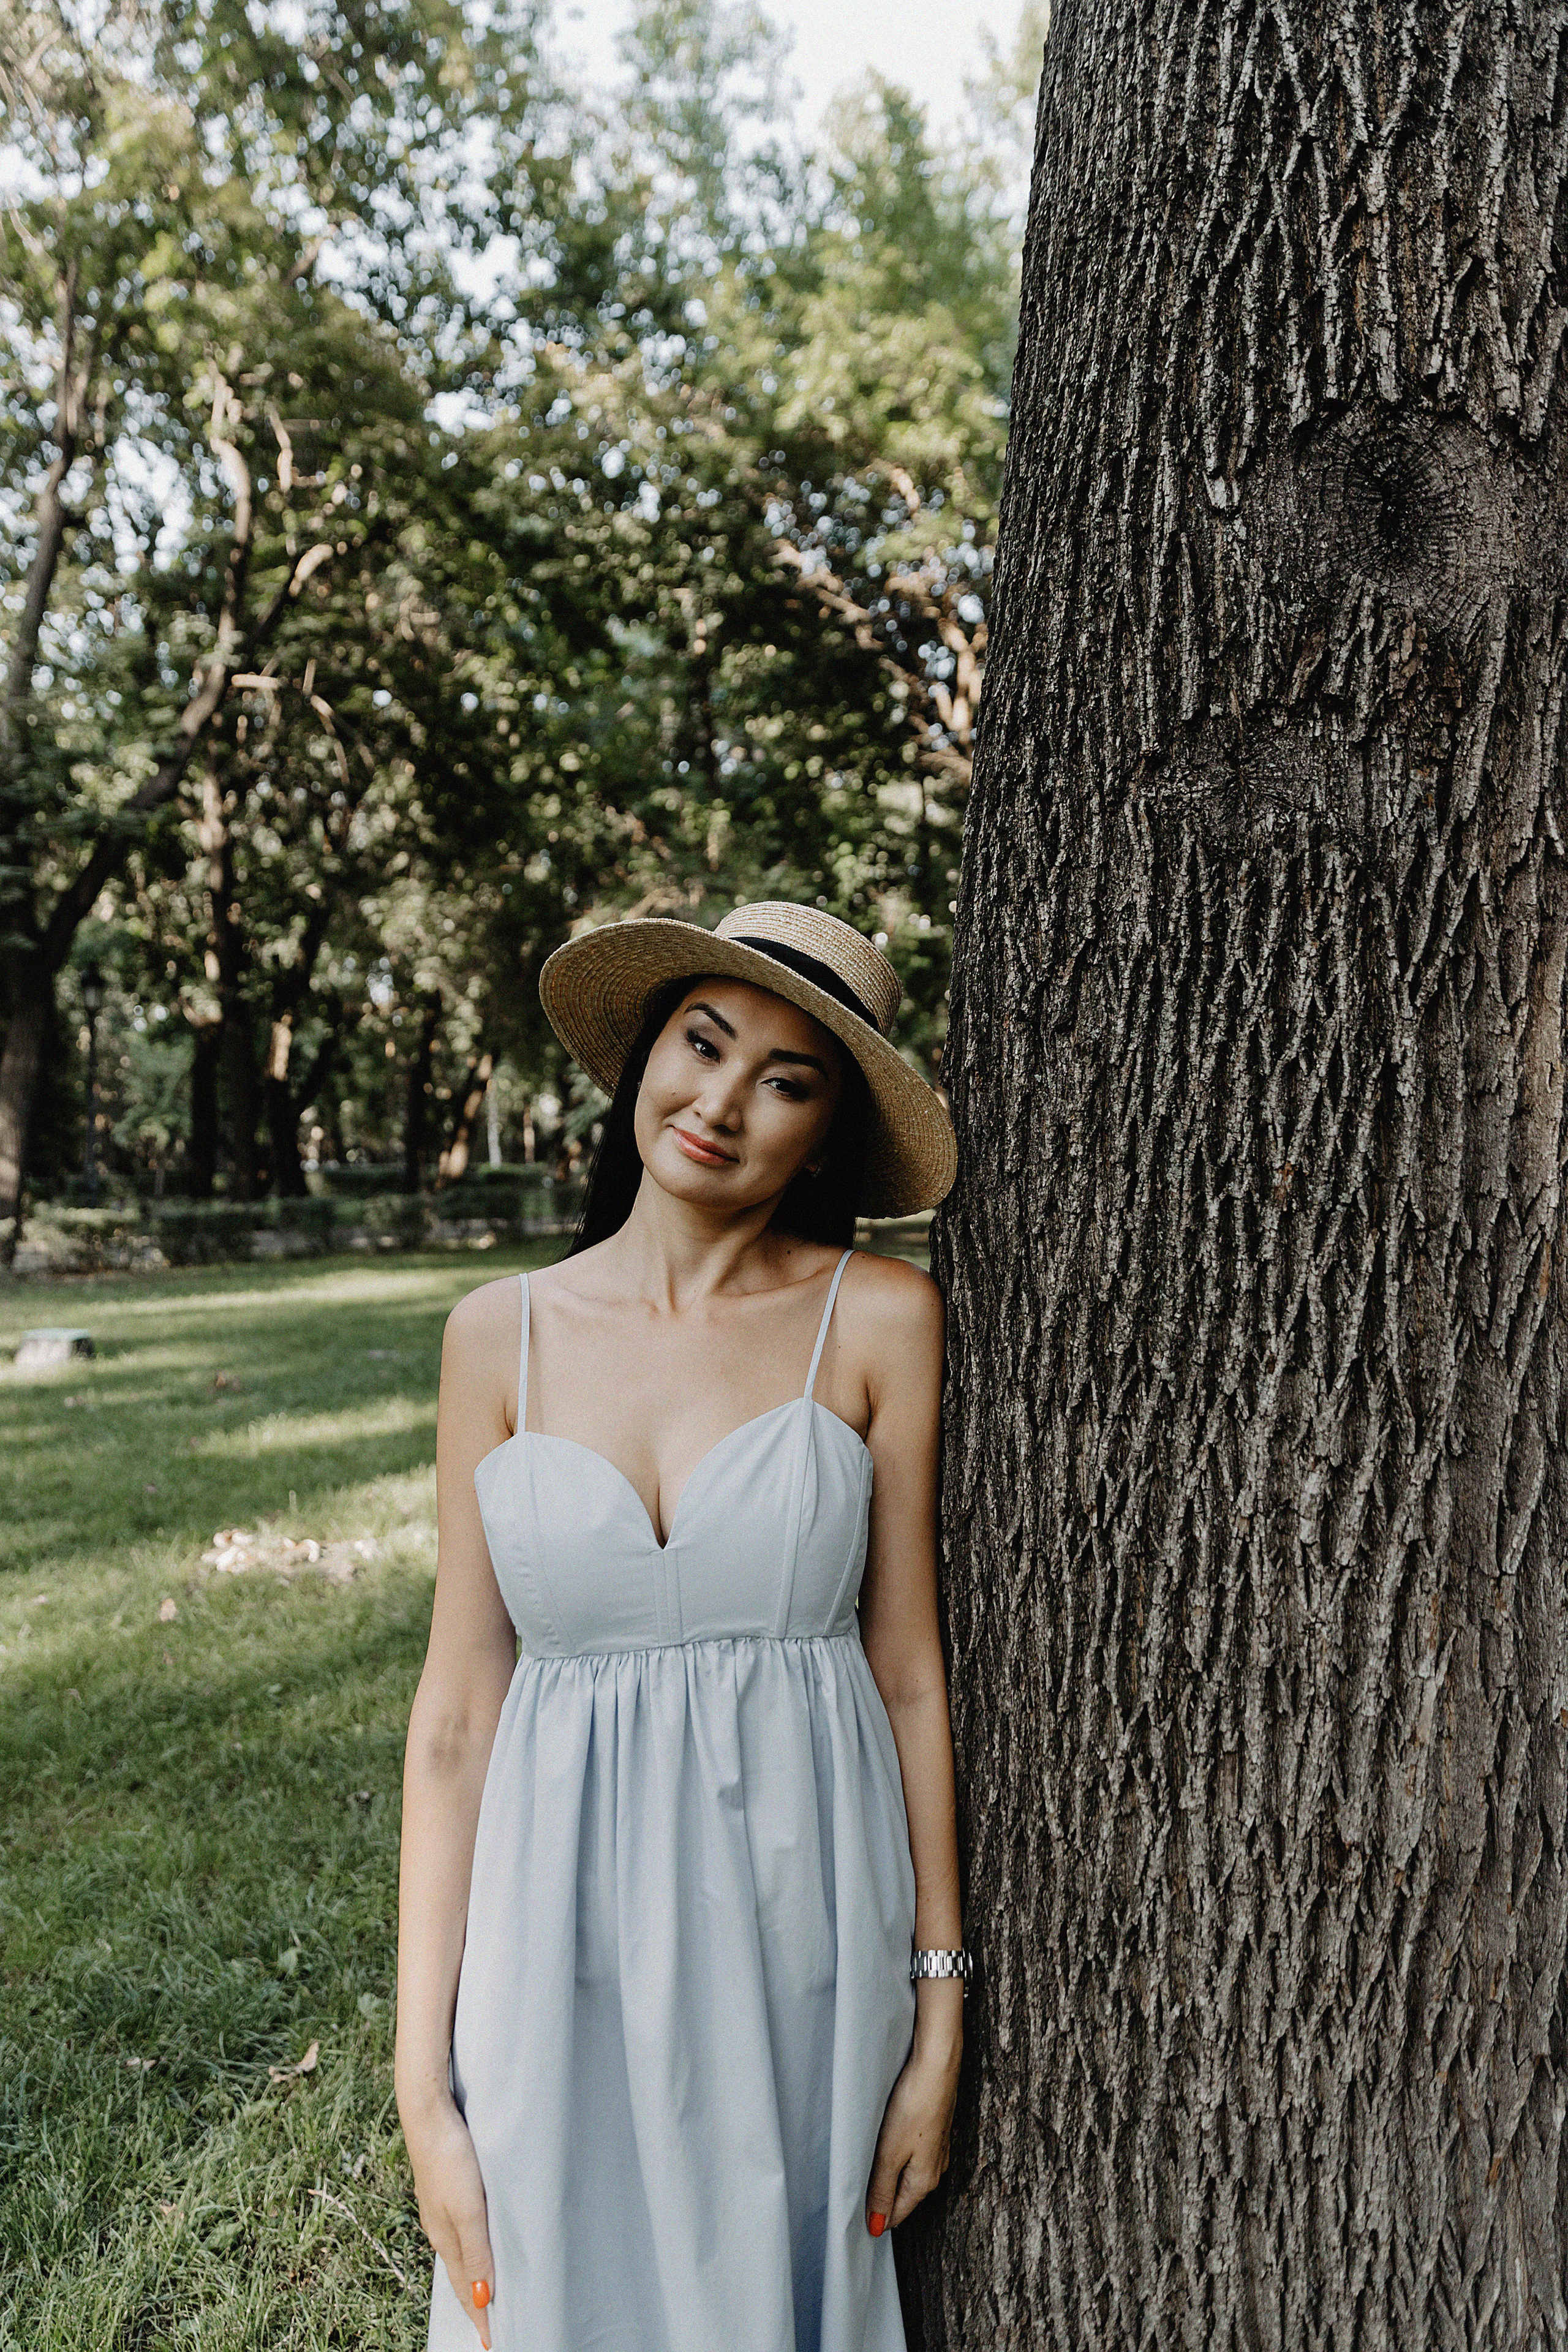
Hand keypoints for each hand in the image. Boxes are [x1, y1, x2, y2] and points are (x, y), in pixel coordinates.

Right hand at [405, 2096, 495, 2347]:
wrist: (426, 2113)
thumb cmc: (450, 2158)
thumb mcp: (468, 2208)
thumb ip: (476, 2251)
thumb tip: (482, 2298)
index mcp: (446, 2238)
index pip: (465, 2289)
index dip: (479, 2316)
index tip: (490, 2342)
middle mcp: (440, 2228)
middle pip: (461, 2275)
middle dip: (475, 2303)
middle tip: (490, 2327)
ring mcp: (440, 2208)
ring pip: (460, 2253)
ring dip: (473, 2276)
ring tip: (485, 2295)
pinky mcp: (444, 2188)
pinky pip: (459, 2231)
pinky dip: (470, 2249)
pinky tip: (477, 2242)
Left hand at [864, 2023, 960, 2234]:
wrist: (938, 2065)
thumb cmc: (913, 2106)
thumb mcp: (890, 2153)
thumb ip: (881, 2190)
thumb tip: (877, 2228)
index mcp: (925, 2181)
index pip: (898, 2214)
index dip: (876, 2218)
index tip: (852, 2216)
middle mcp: (936, 2169)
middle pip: (905, 2196)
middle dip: (882, 2199)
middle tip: (854, 2195)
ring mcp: (938, 2149)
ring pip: (910, 2175)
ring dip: (889, 2177)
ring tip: (866, 2172)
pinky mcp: (935, 2129)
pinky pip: (915, 2156)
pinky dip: (898, 2158)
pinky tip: (887, 2146)